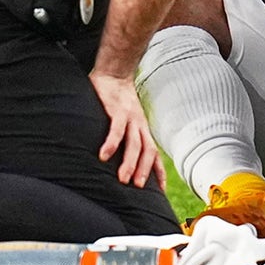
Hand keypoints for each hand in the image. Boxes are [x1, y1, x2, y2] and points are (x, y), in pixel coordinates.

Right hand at [90, 72, 165, 189]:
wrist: (114, 72)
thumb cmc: (117, 100)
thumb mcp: (125, 121)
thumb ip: (124, 137)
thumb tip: (116, 159)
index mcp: (142, 130)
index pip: (154, 154)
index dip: (158, 173)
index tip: (159, 192)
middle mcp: (140, 126)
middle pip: (147, 151)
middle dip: (144, 171)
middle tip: (137, 189)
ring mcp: (130, 118)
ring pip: (134, 143)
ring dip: (130, 162)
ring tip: (123, 179)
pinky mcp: (116, 110)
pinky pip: (116, 129)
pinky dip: (111, 143)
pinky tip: (104, 156)